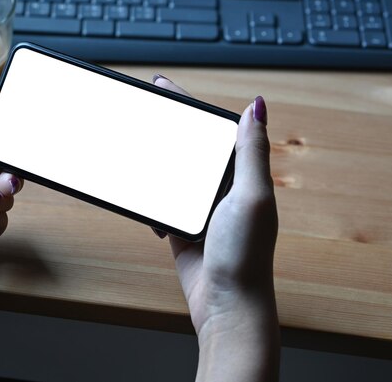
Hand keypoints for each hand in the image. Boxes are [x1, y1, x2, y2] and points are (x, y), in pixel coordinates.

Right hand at [152, 75, 278, 381]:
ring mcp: (203, 207)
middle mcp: (224, 187)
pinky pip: (163, 201)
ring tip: (134, 142)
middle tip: (142, 108)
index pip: (214, 129)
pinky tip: (141, 187)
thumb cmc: (245, 255)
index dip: (190, 106)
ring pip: (174, 173)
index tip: (165, 88)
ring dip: (156, 160)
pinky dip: (152, 194)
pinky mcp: (184, 226)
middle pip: (190, 147)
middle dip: (167, 128)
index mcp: (243, 175)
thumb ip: (251, 152)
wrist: (226, 304)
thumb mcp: (251, 197)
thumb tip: (257, 107)